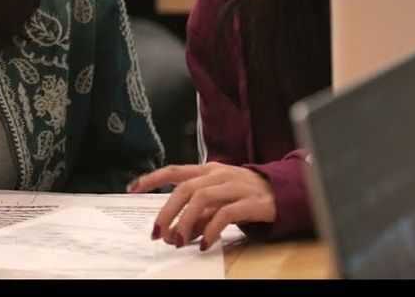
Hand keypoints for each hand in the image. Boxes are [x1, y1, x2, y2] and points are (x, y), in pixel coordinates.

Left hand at [126, 162, 275, 250]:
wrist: (282, 193)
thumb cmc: (244, 194)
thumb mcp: (216, 201)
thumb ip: (196, 214)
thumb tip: (172, 233)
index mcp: (207, 170)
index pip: (174, 170)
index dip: (152, 178)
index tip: (132, 188)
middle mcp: (218, 175)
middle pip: (184, 188)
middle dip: (166, 211)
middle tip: (157, 232)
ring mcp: (235, 186)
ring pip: (201, 198)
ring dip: (185, 222)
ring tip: (179, 241)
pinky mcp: (250, 202)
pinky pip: (225, 214)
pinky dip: (211, 230)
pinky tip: (205, 243)